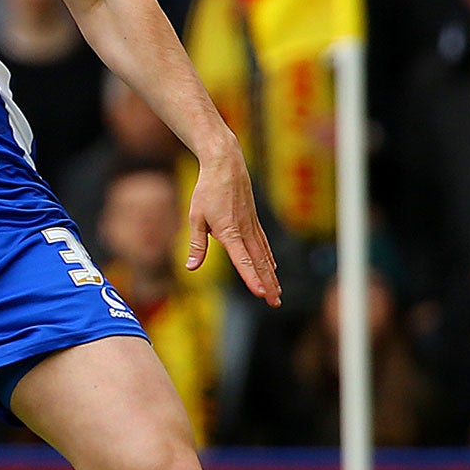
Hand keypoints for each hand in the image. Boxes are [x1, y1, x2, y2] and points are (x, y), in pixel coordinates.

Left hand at [185, 140, 280, 306]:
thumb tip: (191, 267)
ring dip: (271, 275)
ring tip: (277, 293)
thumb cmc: (207, 191)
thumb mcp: (196, 217)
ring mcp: (252, 226)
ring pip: (264, 255)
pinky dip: (269, 259)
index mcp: (229, 232)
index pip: (242, 260)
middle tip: (275, 303)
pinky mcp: (254, 221)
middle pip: (259, 263)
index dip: (250, 278)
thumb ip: (197, 244)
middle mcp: (245, 231)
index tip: (259, 293)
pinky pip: (264, 244)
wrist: (226, 165)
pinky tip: (273, 268)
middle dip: (267, 284)